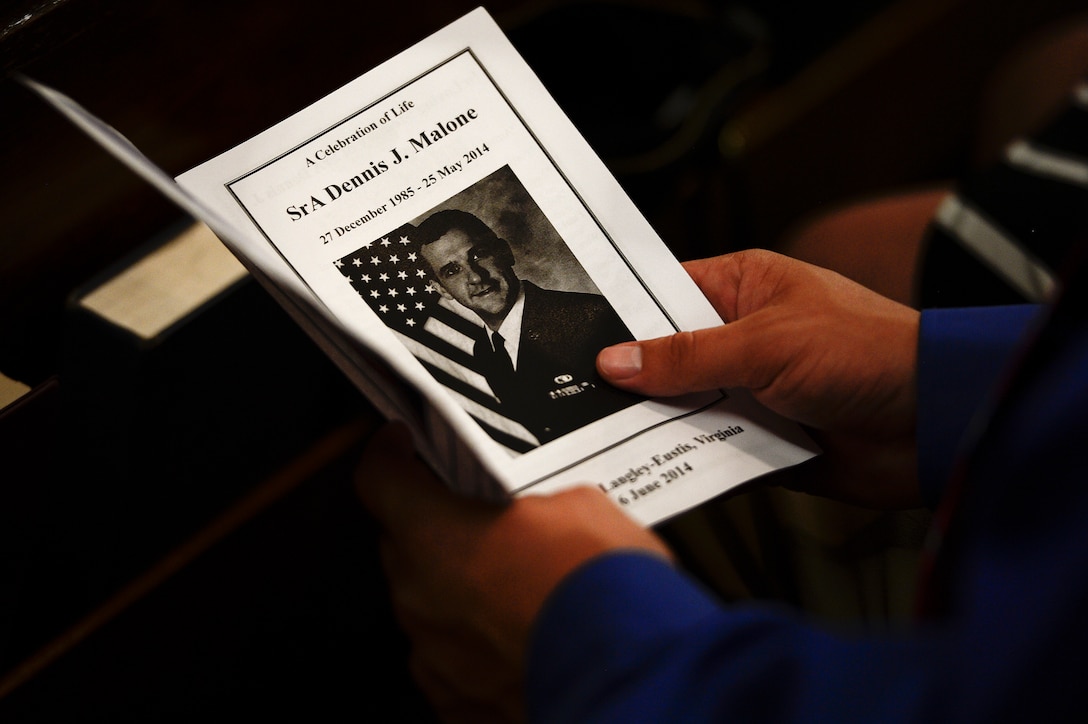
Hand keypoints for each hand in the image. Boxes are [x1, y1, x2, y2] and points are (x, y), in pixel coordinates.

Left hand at [356, 423, 671, 722]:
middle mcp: (420, 598)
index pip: (380, 479)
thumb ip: (537, 501)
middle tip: (483, 521)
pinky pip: (452, 664)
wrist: (633, 675)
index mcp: (435, 535)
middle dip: (436, 529)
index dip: (388, 455)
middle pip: (404, 546)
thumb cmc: (603, 591)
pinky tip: (519, 642)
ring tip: (516, 590)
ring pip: (428, 608)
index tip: (397, 445)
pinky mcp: (458, 705)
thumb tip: (541, 511)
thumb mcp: (581, 505)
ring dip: (458, 593)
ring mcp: (436, 658)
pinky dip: (476, 649)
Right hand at [597, 249, 920, 507]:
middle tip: (571, 393)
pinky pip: (711, 449)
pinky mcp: (764, 439)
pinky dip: (688, 459)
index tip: (572, 334)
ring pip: (685, 406)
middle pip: (668, 356)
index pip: (664, 294)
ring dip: (657, 422)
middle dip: (632, 378)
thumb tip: (614, 361)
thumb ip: (686, 357)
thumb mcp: (764, 343)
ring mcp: (753, 390)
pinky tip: (648, 467)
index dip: (621, 313)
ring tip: (596, 435)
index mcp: (745, 290)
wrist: (937, 422)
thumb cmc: (867, 353)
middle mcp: (744, 338)